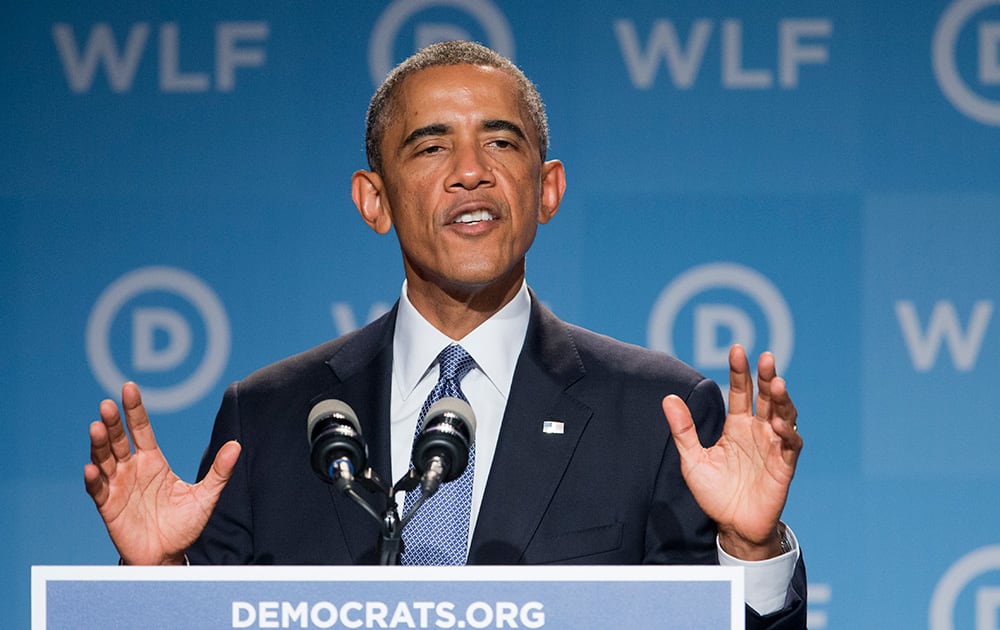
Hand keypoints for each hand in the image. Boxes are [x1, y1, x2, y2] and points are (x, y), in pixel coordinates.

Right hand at [83, 382, 240, 564]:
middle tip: (107, 405)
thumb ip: (220, 472)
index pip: (140, 429)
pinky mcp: (109, 507)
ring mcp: (118, 486)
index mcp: (153, 461)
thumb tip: (237, 445)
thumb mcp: (206, 496)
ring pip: (104, 460)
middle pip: (118, 440)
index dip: (134, 410)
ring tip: (96, 427)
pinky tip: (93, 469)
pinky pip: (98, 491)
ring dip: (99, 445)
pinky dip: (94, 480)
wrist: (168, 556)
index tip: (128, 388)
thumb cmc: (184, 525)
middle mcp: (132, 469)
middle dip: (112, 422)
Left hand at [662, 345, 801, 560]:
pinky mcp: (784, 466)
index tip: (737, 349)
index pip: (740, 391)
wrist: (732, 526)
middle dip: (767, 377)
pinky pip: (790, 445)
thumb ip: (683, 430)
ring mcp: (773, 446)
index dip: (740, 371)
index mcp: (736, 425)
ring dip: (782, 400)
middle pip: (766, 397)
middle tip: (766, 358)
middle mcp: (757, 431)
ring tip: (777, 383)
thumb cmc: (714, 492)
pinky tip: (778, 424)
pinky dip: (787, 433)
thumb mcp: (693, 459)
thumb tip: (668, 398)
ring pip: (784, 415)